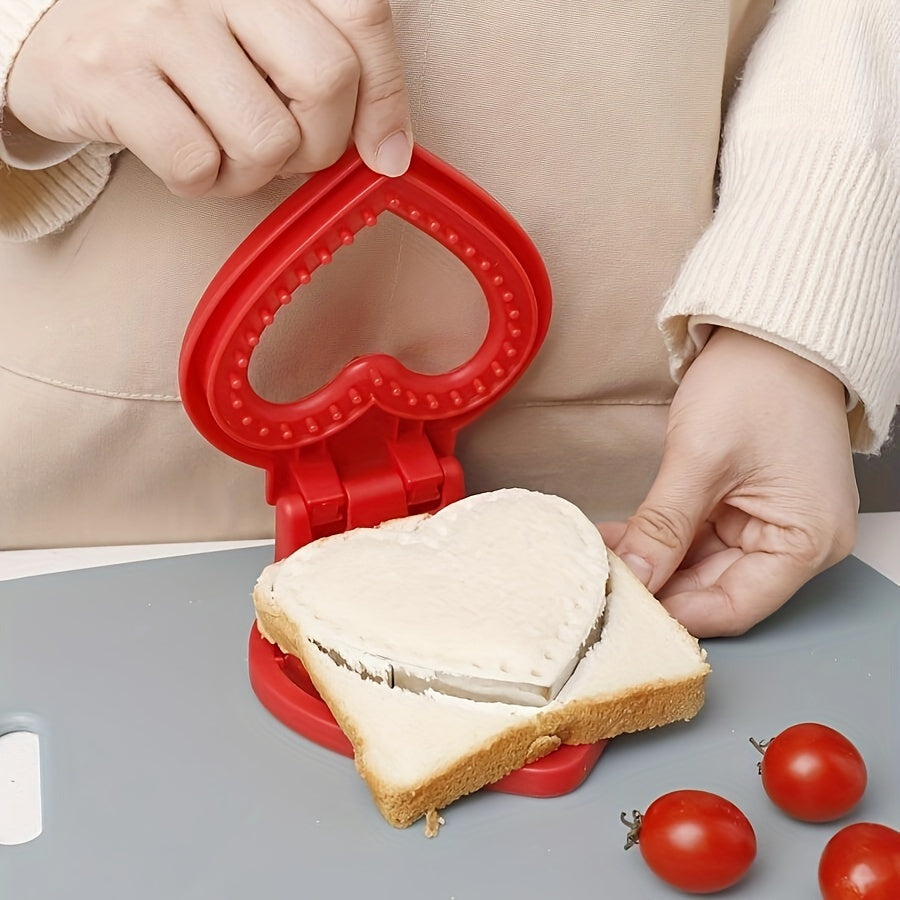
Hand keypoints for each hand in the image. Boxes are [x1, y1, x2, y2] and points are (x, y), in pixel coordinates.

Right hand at [7, 0, 411, 196]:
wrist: (58, 32)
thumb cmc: (184, 45)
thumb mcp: (262, 32)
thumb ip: (332, 68)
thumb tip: (391, 153)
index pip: (362, 16)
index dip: (387, 98)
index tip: (384, 151)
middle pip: (326, 82)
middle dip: (319, 143)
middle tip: (285, 144)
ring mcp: (157, 20)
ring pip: (267, 139)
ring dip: (255, 172)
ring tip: (225, 148)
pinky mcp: (108, 75)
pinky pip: (198, 165)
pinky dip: (202, 183)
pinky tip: (184, 156)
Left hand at [600, 328, 858, 636]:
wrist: (768, 333)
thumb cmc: (759, 382)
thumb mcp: (701, 458)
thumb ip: (664, 525)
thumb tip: (634, 574)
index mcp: (807, 540)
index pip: (735, 606)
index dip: (676, 612)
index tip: (624, 609)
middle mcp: (796, 541)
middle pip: (716, 589)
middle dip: (657, 586)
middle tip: (603, 584)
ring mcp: (770, 523)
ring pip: (700, 565)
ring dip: (653, 562)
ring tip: (602, 559)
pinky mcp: (746, 506)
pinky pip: (699, 537)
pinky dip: (662, 539)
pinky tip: (621, 539)